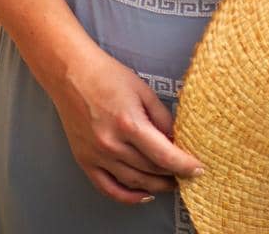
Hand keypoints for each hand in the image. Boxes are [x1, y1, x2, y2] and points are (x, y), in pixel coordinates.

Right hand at [47, 42, 204, 204]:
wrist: (71, 72)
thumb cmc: (106, 75)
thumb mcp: (142, 89)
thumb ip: (161, 117)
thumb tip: (175, 139)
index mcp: (129, 123)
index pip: (164, 155)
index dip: (184, 165)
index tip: (198, 169)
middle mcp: (112, 144)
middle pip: (151, 170)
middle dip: (173, 175)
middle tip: (185, 174)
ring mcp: (97, 155)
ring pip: (134, 182)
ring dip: (155, 186)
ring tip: (169, 183)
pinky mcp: (85, 160)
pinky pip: (108, 188)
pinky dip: (128, 196)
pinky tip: (144, 194)